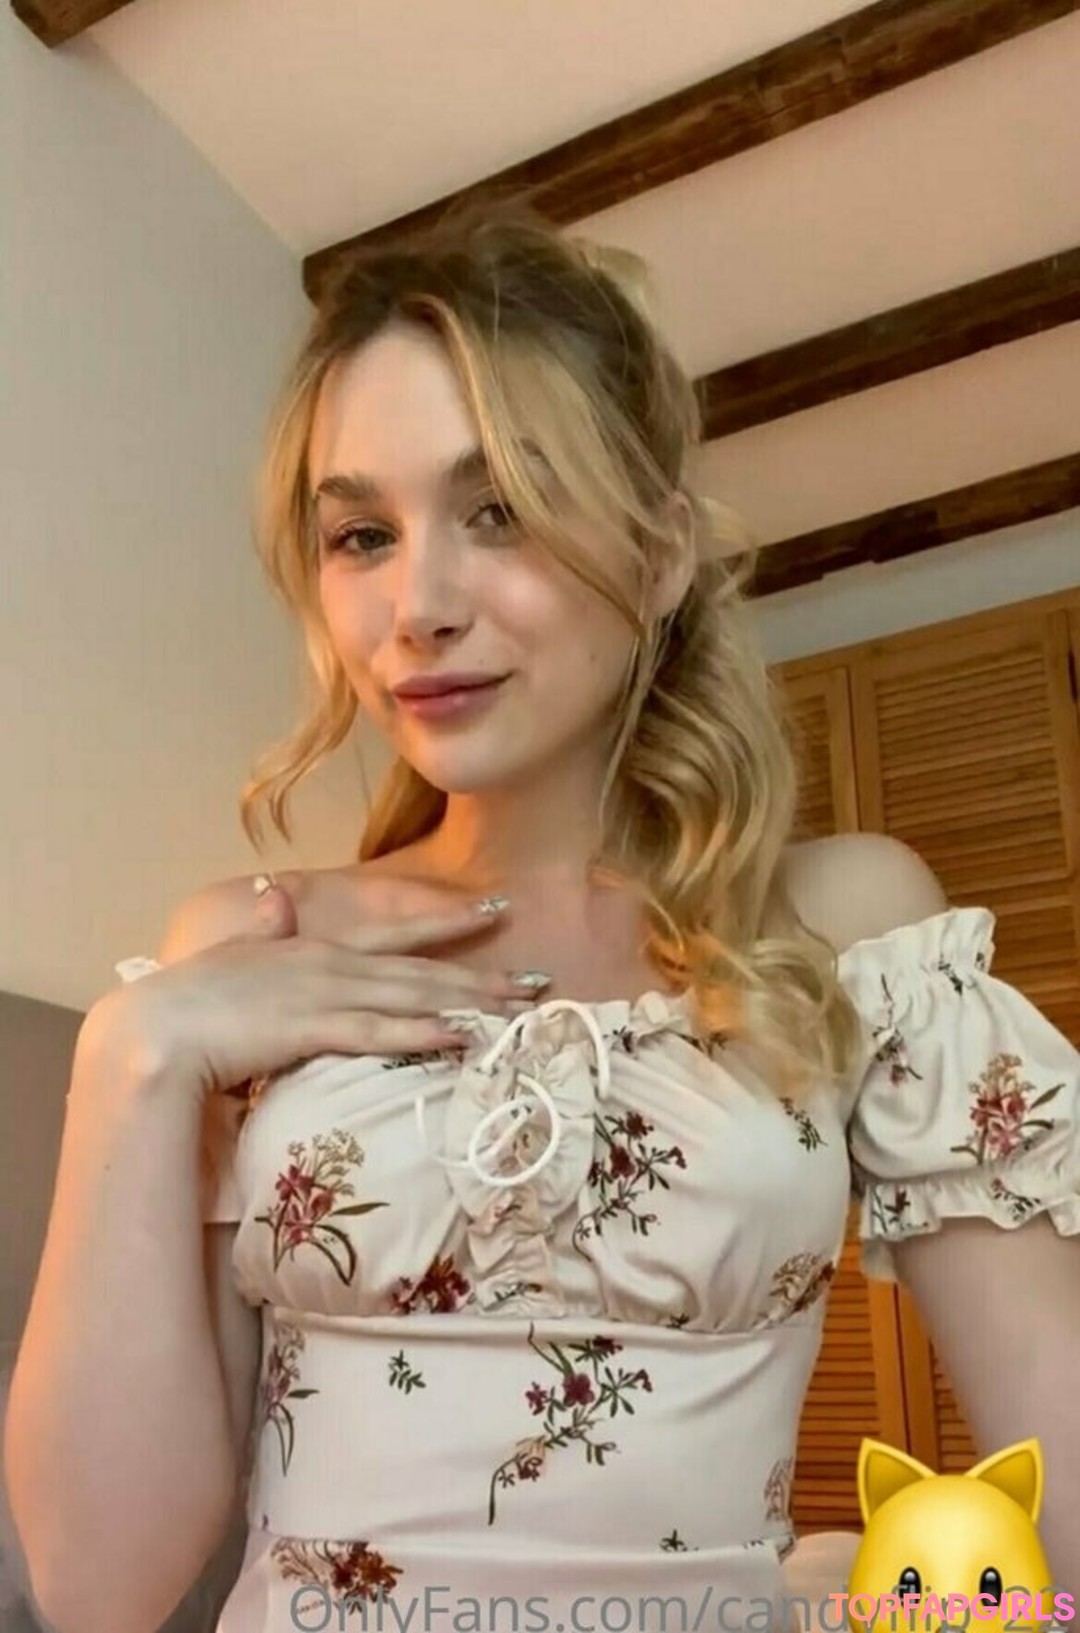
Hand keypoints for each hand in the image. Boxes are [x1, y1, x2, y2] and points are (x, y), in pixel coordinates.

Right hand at [107, 880, 537, 1096]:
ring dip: (472, 1003)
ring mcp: (325, 994)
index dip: (451, 923)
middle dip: (485, 977)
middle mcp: (332, 963)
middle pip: (424, 971)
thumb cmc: (192, 999)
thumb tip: (275, 902)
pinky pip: (382, 1032)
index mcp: (318, 947)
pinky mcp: (314, 1029)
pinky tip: (463, 1037)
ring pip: (415, 997)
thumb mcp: (235, 956)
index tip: (496, 914)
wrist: (159, 1028)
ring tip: (521, 1010)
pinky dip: (425, 1032)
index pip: (399, 935)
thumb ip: (264, 930)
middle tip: (538, 982)